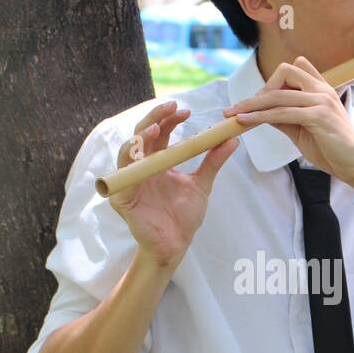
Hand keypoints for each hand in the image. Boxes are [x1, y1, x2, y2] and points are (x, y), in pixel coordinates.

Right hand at [109, 100, 238, 264]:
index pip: (161, 132)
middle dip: (155, 117)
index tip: (185, 111)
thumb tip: (231, 139)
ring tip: (157, 128)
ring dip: (141, 137)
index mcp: (159, 161)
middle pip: (142, 134)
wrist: (176, 245)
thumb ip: (213, 161)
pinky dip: (129, 162)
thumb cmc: (184, 217)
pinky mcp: (123, 197)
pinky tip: (140, 154)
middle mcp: (142, 167)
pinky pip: (121, 177)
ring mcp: (130, 181)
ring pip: (128, 150)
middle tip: (171, 108)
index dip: (170, 119)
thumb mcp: (202, 184)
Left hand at [222, 56, 353, 190]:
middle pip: (285, 71)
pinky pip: (282, 113)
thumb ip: (285, 118)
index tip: (259, 100)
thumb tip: (261, 113)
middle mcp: (323, 90)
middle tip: (245, 108)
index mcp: (322, 90)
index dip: (274, 81)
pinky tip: (245, 121)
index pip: (296, 68)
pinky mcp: (319, 117)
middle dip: (261, 89)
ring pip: (279, 94)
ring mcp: (322, 101)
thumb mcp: (303, 130)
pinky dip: (260, 116)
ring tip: (233, 114)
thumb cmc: (333, 150)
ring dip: (252, 104)